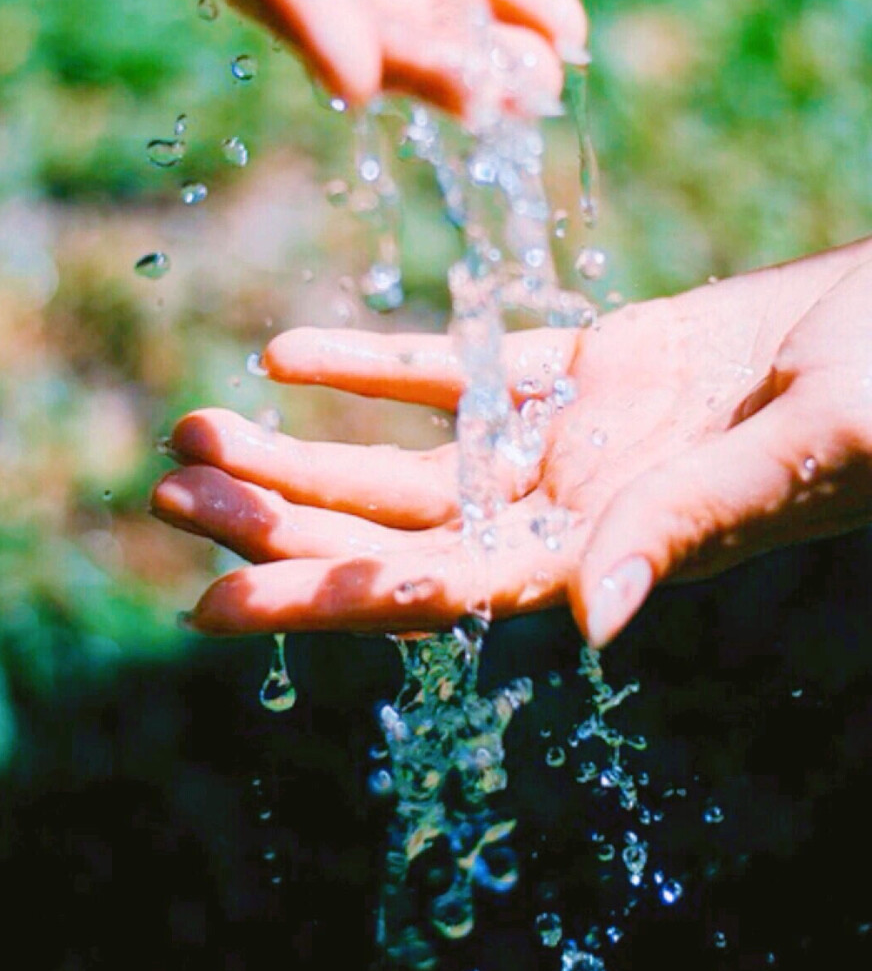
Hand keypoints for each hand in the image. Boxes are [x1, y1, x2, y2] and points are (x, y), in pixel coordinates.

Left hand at [151, 240, 871, 644]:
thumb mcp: (800, 453)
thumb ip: (686, 524)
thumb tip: (581, 618)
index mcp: (618, 552)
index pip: (442, 589)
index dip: (326, 597)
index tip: (211, 600)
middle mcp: (578, 511)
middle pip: (401, 530)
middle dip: (285, 518)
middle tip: (169, 492)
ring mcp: (578, 442)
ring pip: (416, 458)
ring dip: (308, 448)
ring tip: (198, 432)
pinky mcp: (594, 369)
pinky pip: (467, 368)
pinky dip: (380, 362)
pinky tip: (289, 352)